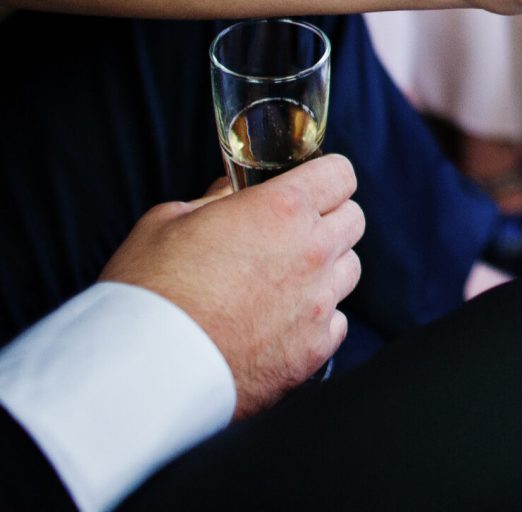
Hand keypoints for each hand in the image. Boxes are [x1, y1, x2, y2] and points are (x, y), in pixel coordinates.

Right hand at [100, 156, 363, 418]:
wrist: (144, 371)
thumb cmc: (149, 290)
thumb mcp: (169, 219)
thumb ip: (215, 199)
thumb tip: (233, 192)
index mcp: (282, 210)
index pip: (340, 174)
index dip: (324, 177)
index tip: (310, 186)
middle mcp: (313, 252)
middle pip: (353, 219)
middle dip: (328, 219)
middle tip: (290, 234)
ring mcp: (318, 303)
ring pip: (349, 270)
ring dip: (326, 269)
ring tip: (283, 282)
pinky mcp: (314, 350)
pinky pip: (336, 322)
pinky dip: (316, 319)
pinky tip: (280, 324)